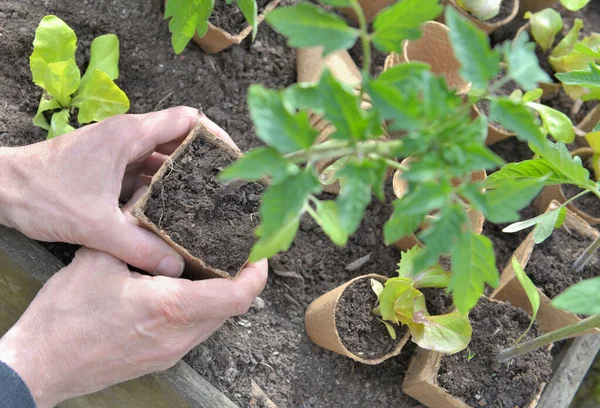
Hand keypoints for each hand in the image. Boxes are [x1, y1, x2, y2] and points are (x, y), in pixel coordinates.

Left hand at [0, 107, 235, 276]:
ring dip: (182, 178)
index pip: (188, 120)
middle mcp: (127, 136)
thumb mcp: (95, 225)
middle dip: (204, 163)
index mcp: (130, 135)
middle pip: (179, 140)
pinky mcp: (107, 166)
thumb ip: (139, 246)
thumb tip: (177, 268)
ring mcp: (116, 151)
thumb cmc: (41, 194)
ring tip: (206, 203)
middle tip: (226, 190)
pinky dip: (160, 188)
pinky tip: (171, 212)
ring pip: (161, 159)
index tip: (233, 160)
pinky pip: (144, 173)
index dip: (215, 136)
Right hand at [0, 248, 267, 407]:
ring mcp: (172, 352)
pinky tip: (181, 286)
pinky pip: (195, 330)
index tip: (259, 252)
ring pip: (214, 320)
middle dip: (239, 278)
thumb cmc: (66, 316)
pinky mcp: (162, 359)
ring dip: (219, 292)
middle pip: (231, 307)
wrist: (41, 364)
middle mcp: (180, 335)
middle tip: (235, 249)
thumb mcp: (99, 258)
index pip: (238, 296)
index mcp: (171, 308)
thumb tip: (153, 195)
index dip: (257, 274)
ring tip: (209, 262)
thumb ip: (134, 227)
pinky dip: (199, 306)